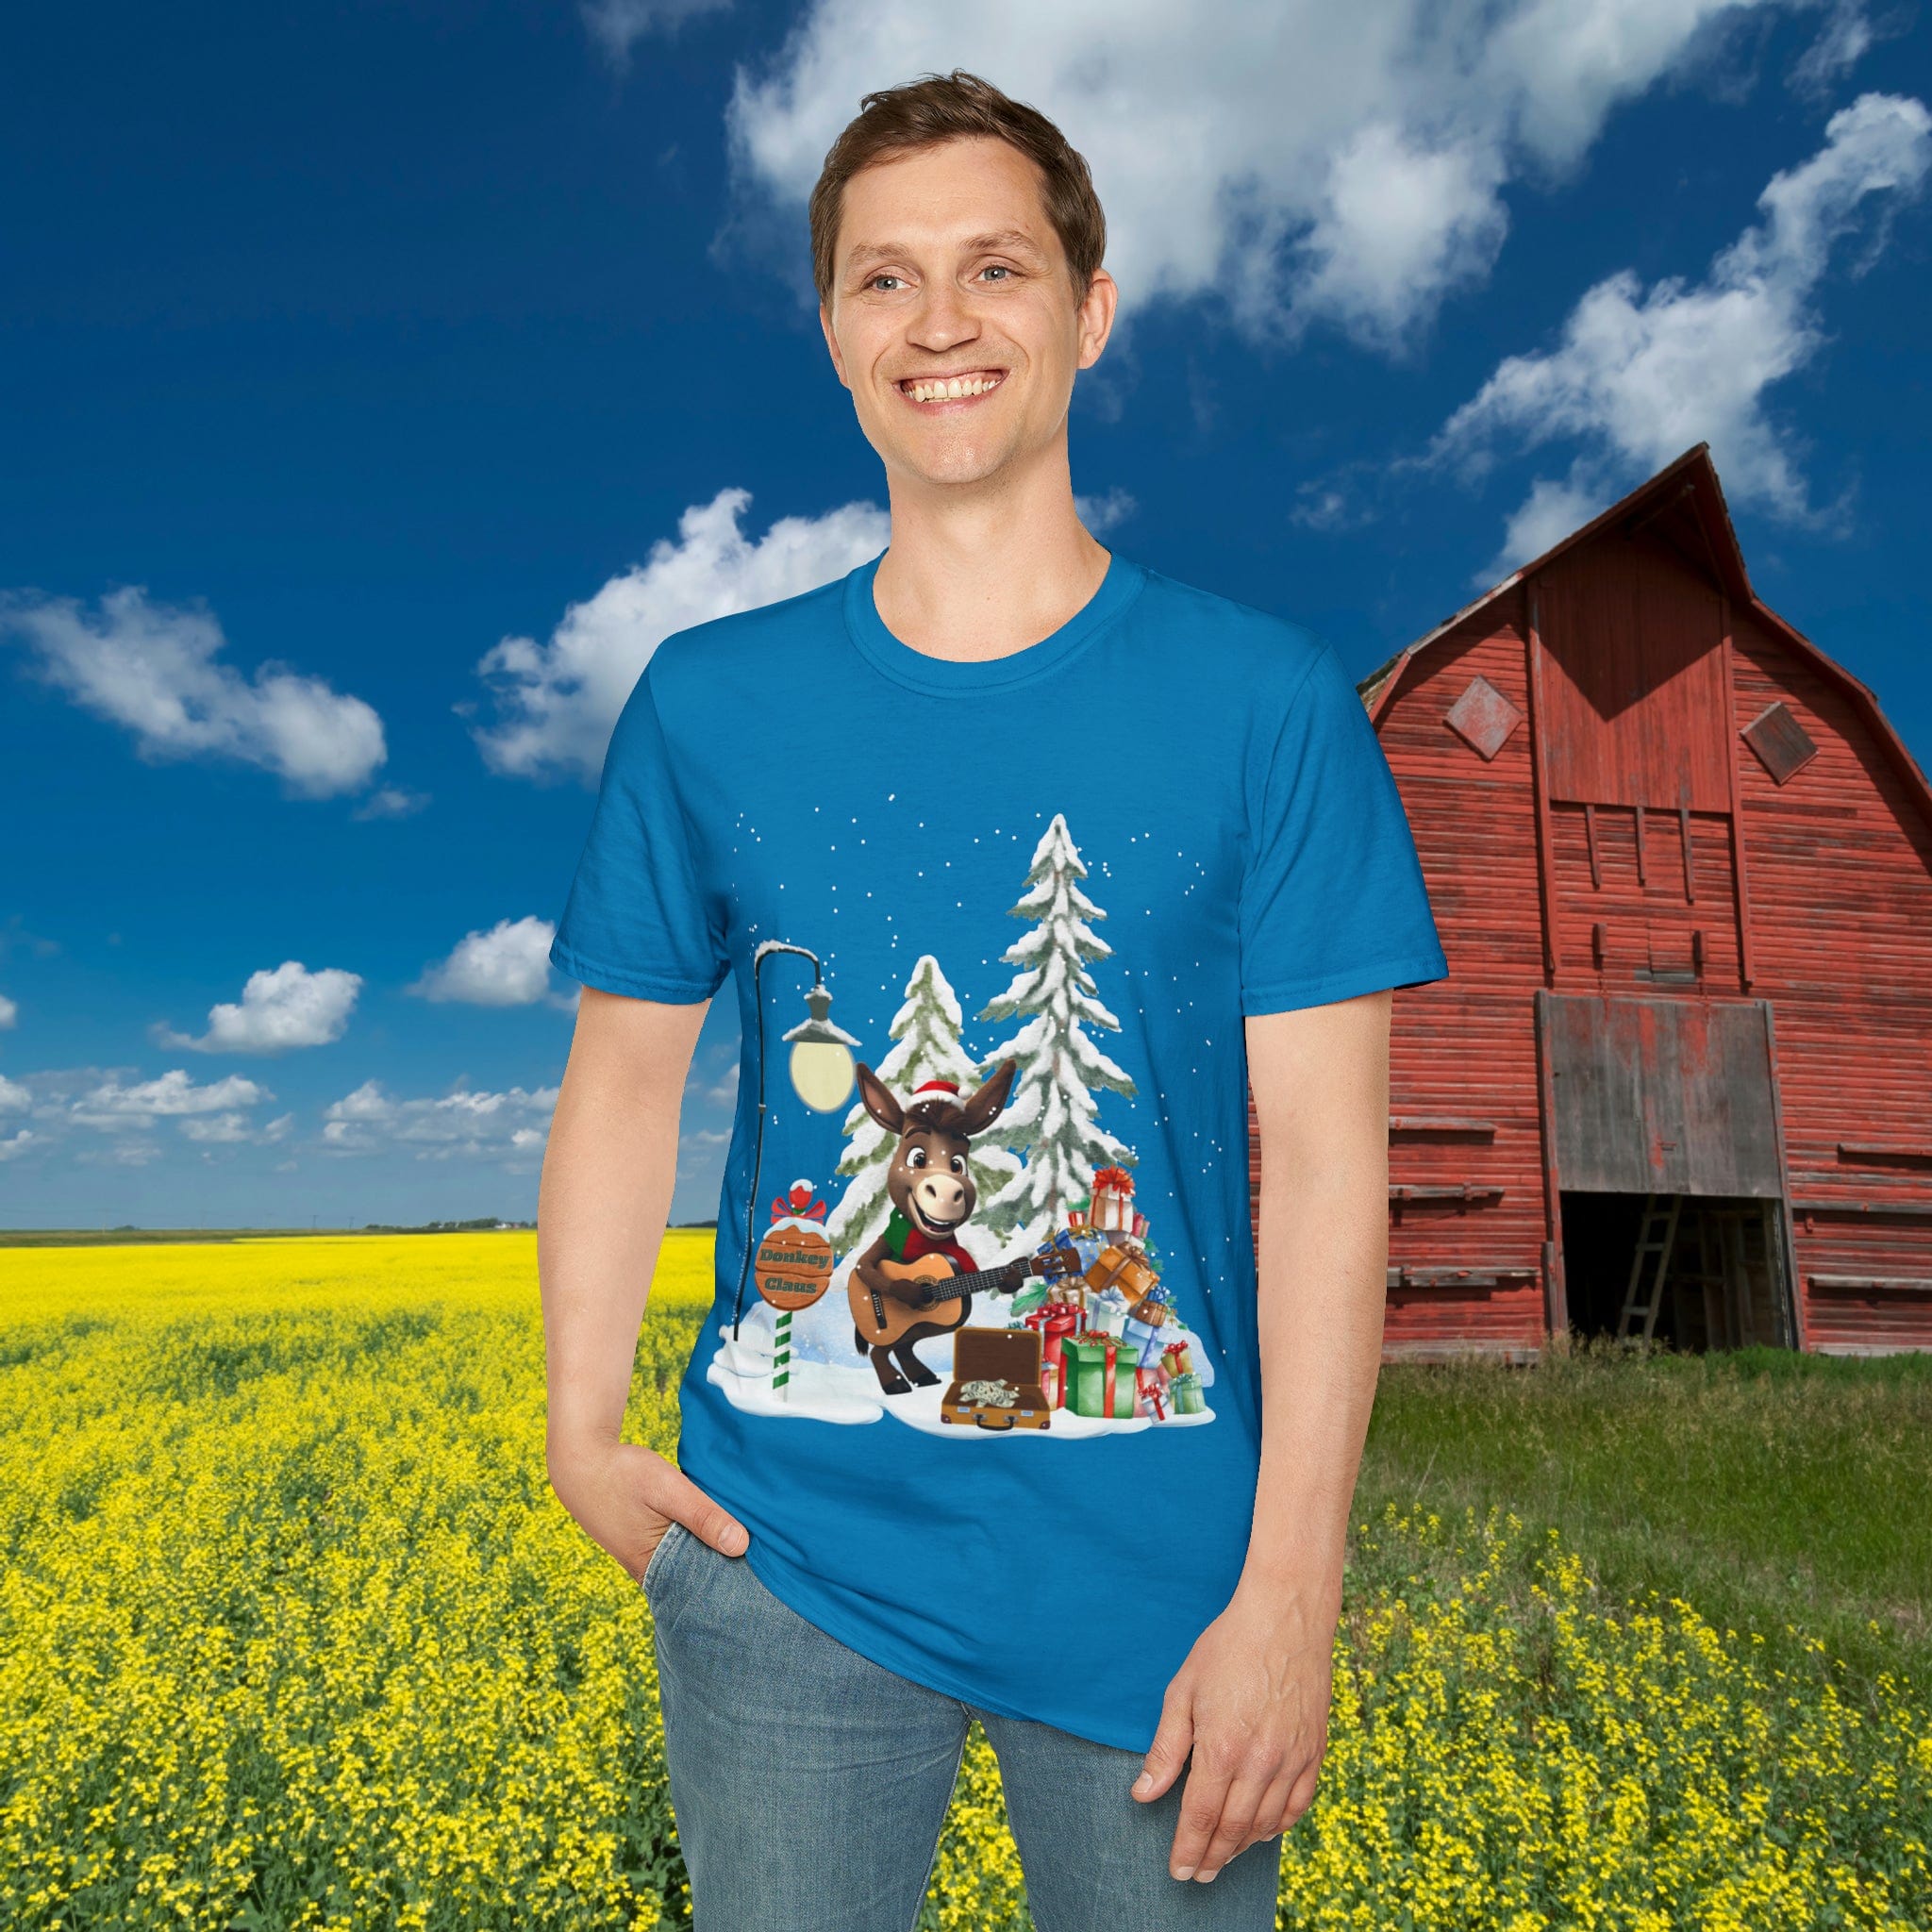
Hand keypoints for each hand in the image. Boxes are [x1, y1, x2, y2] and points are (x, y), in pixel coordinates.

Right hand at [546, 1435, 748, 1581]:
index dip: (732, 1585)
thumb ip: (703, 1516)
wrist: (580, 1461)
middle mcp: (649, 1571)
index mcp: (653, 1568)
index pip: (702, 1591)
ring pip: (690, 1562)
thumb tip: (741, 1546)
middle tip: (770, 1561)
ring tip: (755, 1546)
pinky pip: (679, 1549)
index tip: (767, 1579)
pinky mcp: (645, 1543)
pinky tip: (721, 1528)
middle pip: (698, 1579)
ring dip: (713, 1552)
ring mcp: (646, 1558)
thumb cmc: (622, 1474)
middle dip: (727, 1569)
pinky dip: (698, 1540)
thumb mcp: (667, 1489)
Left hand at [1131, 1574, 1336, 1881]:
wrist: (1285, 1616)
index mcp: (1222, 1748)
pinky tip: (1263, 1831)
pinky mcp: (1314, 1751)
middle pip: (1233, 1830)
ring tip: (1224, 1857)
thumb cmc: (1228, 1647)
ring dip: (1243, 1848)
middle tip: (1198, 1875)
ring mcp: (1292, 1759)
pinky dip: (1279, 1826)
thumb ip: (1167, 1749)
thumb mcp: (1183, 1691)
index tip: (1178, 1872)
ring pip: (1266, 1824)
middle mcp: (1260, 1762)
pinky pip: (1298, 1805)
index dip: (1187, 1850)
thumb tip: (1144, 1794)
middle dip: (1212, 1858)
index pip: (1200, 1818)